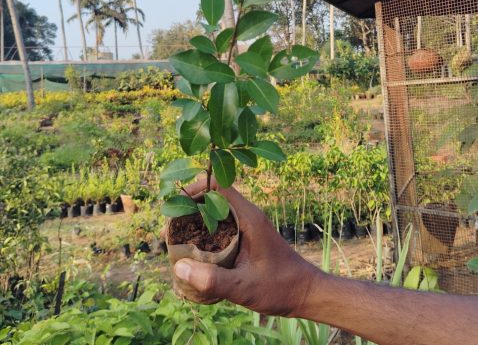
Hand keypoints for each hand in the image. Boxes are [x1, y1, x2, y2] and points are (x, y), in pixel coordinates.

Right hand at [172, 178, 320, 315]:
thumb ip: (213, 279)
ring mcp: (248, 226)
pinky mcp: (247, 236)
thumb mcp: (244, 287)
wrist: (305, 293)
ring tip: (176, 238)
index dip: (196, 189)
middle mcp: (248, 216)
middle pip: (214, 198)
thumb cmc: (280, 288)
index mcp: (249, 218)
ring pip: (217, 212)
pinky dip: (205, 232)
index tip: (176, 204)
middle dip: (190, 207)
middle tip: (170, 227)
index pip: (220, 186)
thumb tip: (179, 267)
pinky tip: (194, 251)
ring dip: (196, 220)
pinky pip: (222, 226)